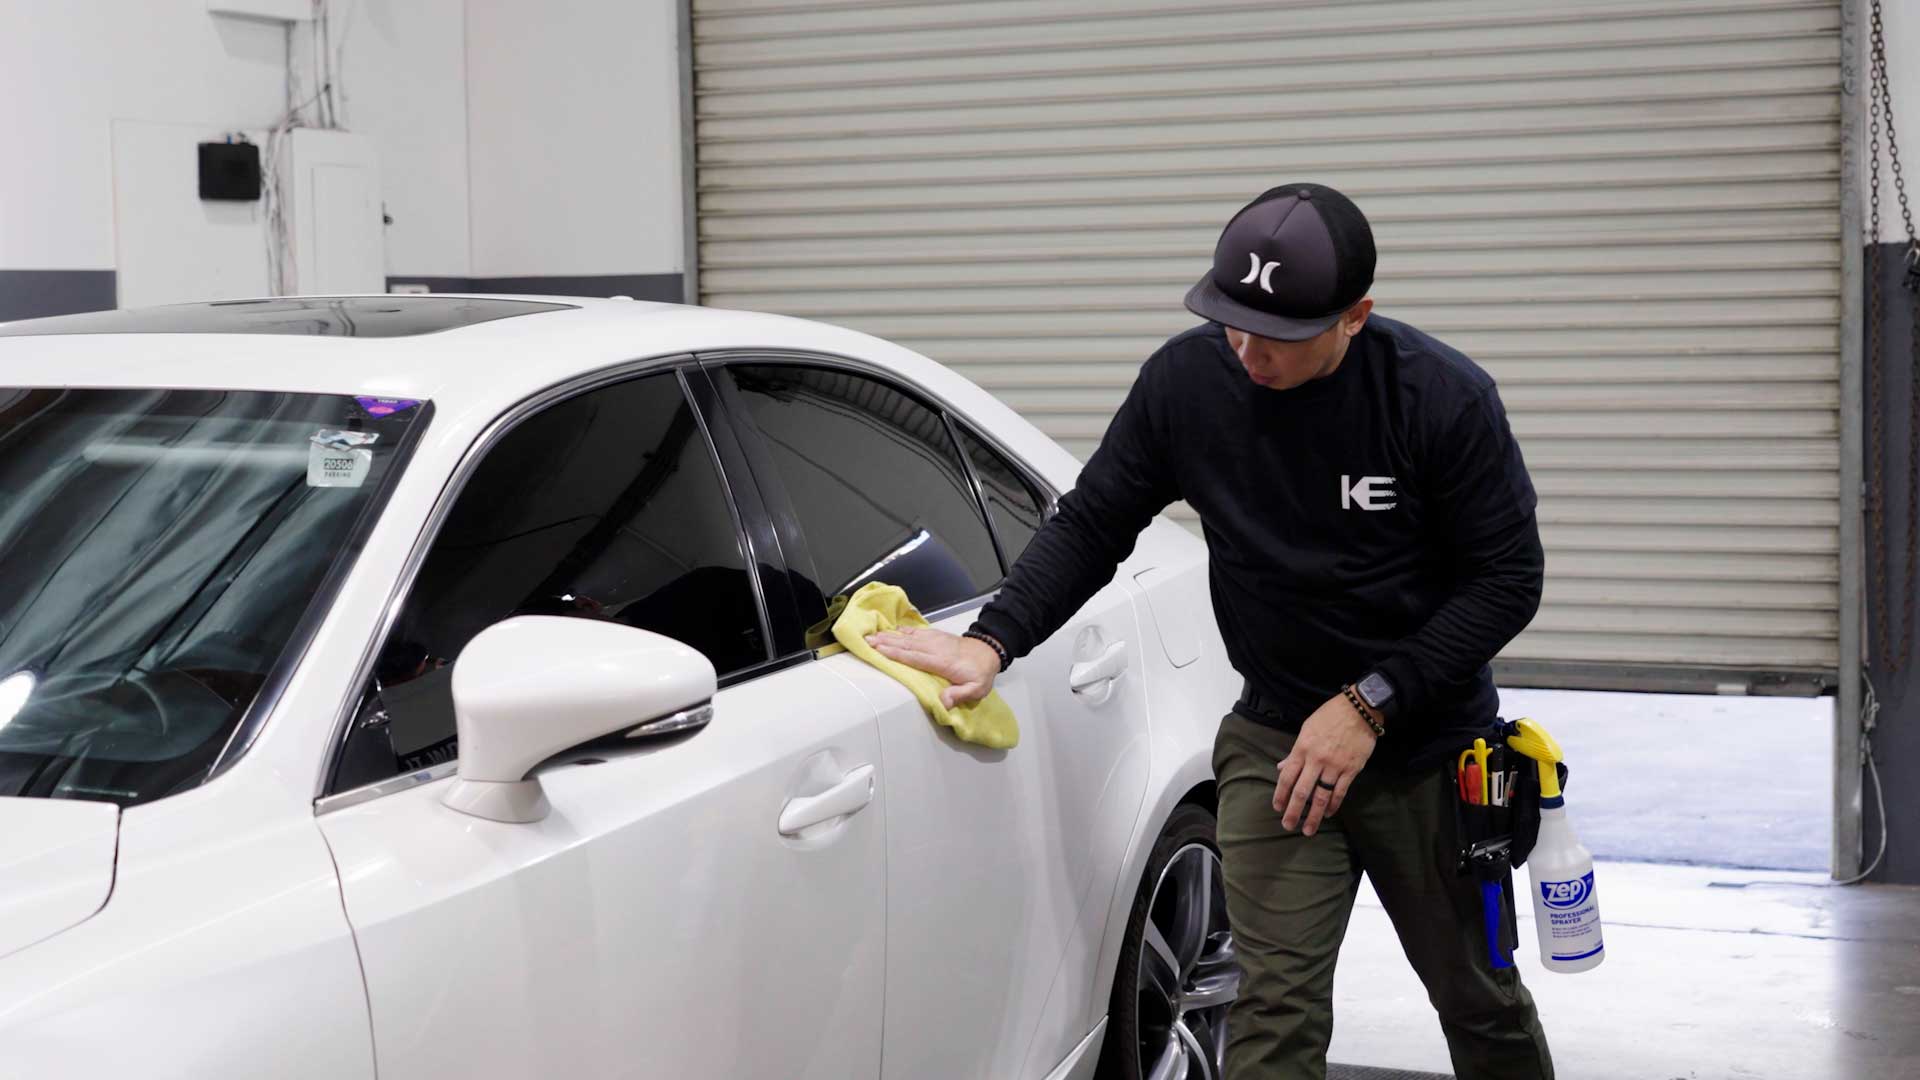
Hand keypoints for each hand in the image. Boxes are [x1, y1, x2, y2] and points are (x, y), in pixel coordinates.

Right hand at [865, 627, 1000, 707]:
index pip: (915, 657)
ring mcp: (936, 640)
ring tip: (874, 634)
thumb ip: (959, 695)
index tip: (879, 650)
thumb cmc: (981, 672)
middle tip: (868, 640)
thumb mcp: (976, 689)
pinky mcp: (937, 636)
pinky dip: (905, 630)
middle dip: (887, 643)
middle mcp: (936, 648)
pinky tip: (895, 629)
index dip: (897, 654)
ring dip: (891, 635)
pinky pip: (918, 631)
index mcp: (942, 662)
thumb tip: (943, 703)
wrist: (990, 651)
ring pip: (910, 637)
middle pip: (907, 645)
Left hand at [1273, 692, 1378, 835]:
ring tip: (1308, 830)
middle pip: (1302, 791)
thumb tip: (1281, 768)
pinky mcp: (1351, 770)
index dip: (1281, 794)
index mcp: (1302, 748)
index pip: (1287, 777)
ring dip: (1314, 815)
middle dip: (1294, 811)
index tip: (1277, 807)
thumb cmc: (1330, 716)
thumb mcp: (1307, 729)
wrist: (1359, 709)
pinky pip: (1340, 792)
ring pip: (1321, 796)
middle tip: (1288, 826)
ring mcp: (1334, 766)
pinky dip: (1334, 805)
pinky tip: (1329, 814)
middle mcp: (1316, 759)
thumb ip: (1294, 752)